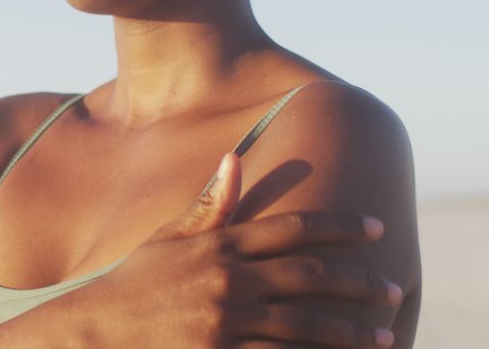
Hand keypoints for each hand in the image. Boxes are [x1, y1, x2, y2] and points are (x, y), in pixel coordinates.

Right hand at [89, 153, 402, 347]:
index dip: (339, 227)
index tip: (377, 229)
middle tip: (394, 290)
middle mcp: (227, 279)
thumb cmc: (133, 283)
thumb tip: (234, 158)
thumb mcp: (167, 239)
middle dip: (359, 283)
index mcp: (219, 245)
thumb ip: (208, 205)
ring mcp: (224, 321)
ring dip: (350, 331)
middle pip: (309, 276)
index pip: (292, 228)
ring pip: (305, 325)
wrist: (95, 331)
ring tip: (384, 335)